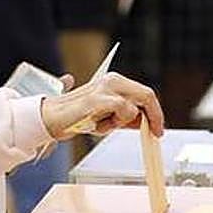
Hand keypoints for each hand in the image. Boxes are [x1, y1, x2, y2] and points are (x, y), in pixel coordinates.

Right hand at [40, 72, 163, 140]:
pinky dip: (113, 123)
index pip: (145, 93)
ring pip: (133, 107)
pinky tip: (98, 125)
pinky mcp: (97, 99)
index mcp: (115, 81)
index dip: (156, 112)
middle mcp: (112, 80)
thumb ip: (127, 116)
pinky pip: (120, 111)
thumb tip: (146, 121)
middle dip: (155, 116)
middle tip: (156, 132)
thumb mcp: (108, 116)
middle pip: (147, 95)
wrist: (53, 118)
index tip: (158, 128)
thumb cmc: (79, 117)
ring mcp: (104, 88)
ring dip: (122, 123)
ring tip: (103, 125)